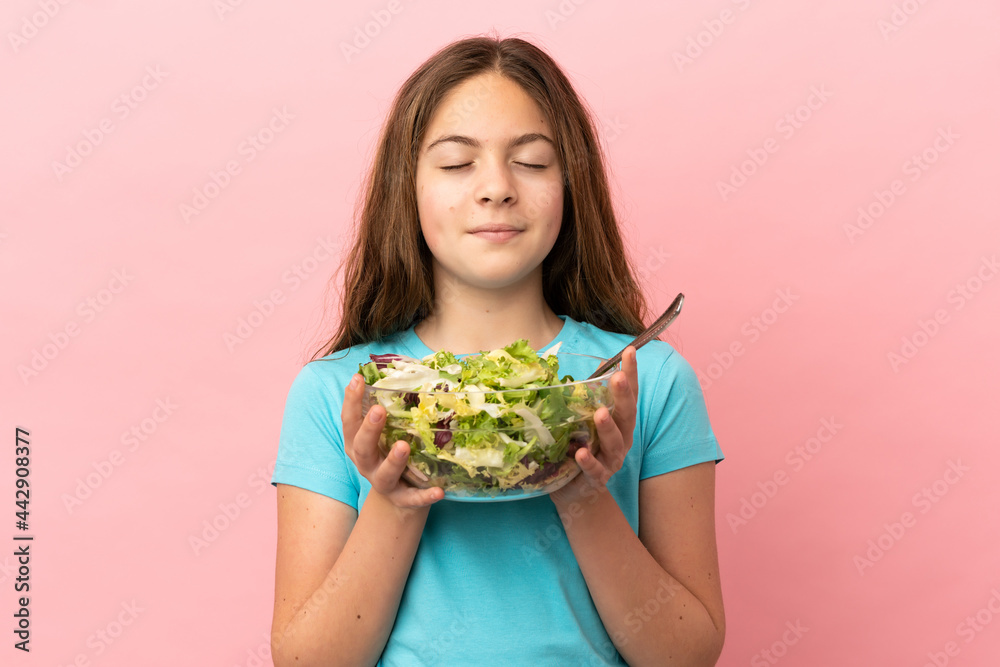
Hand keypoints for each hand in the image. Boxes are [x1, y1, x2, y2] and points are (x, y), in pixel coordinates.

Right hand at [341, 373, 443, 508]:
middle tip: (379, 410)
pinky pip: (412, 499)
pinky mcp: (403, 500)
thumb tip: (409, 369)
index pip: (349, 421)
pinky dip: (424, 496)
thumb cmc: (391, 453)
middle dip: (369, 429)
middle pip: (361, 448)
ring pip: (384, 475)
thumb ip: (391, 408)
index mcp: (358, 444)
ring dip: (393, 460)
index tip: (358, 379)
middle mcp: (366, 463)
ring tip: (404, 446)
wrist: (399, 497)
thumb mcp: (387, 431)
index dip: (351, 401)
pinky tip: (439, 490)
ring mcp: (383, 483)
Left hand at [549, 346, 637, 507]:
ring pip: (615, 442)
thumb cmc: (581, 447)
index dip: (631, 373)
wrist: (577, 491)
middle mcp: (621, 438)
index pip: (629, 393)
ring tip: (600, 414)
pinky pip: (595, 470)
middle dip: (623, 396)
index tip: (630, 351)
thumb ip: (583, 398)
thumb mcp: (582, 420)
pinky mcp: (597, 479)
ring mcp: (611, 460)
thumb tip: (576, 368)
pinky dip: (588, 462)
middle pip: (627, 415)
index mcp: (620, 421)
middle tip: (618, 378)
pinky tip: (580, 453)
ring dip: (608, 427)